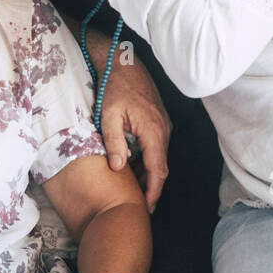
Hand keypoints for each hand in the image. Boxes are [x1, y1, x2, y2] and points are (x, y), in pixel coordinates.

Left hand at [88, 34, 170, 212]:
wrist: (123, 64)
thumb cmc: (113, 88)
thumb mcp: (108, 116)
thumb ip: (114, 142)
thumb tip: (118, 168)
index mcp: (153, 131)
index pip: (158, 170)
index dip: (153, 192)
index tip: (146, 208)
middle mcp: (164, 131)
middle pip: (162, 168)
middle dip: (152, 188)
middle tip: (139, 207)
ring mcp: (164, 126)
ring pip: (160, 158)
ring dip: (150, 175)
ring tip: (135, 192)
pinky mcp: (159, 123)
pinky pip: (157, 148)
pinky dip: (149, 162)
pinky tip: (135, 168)